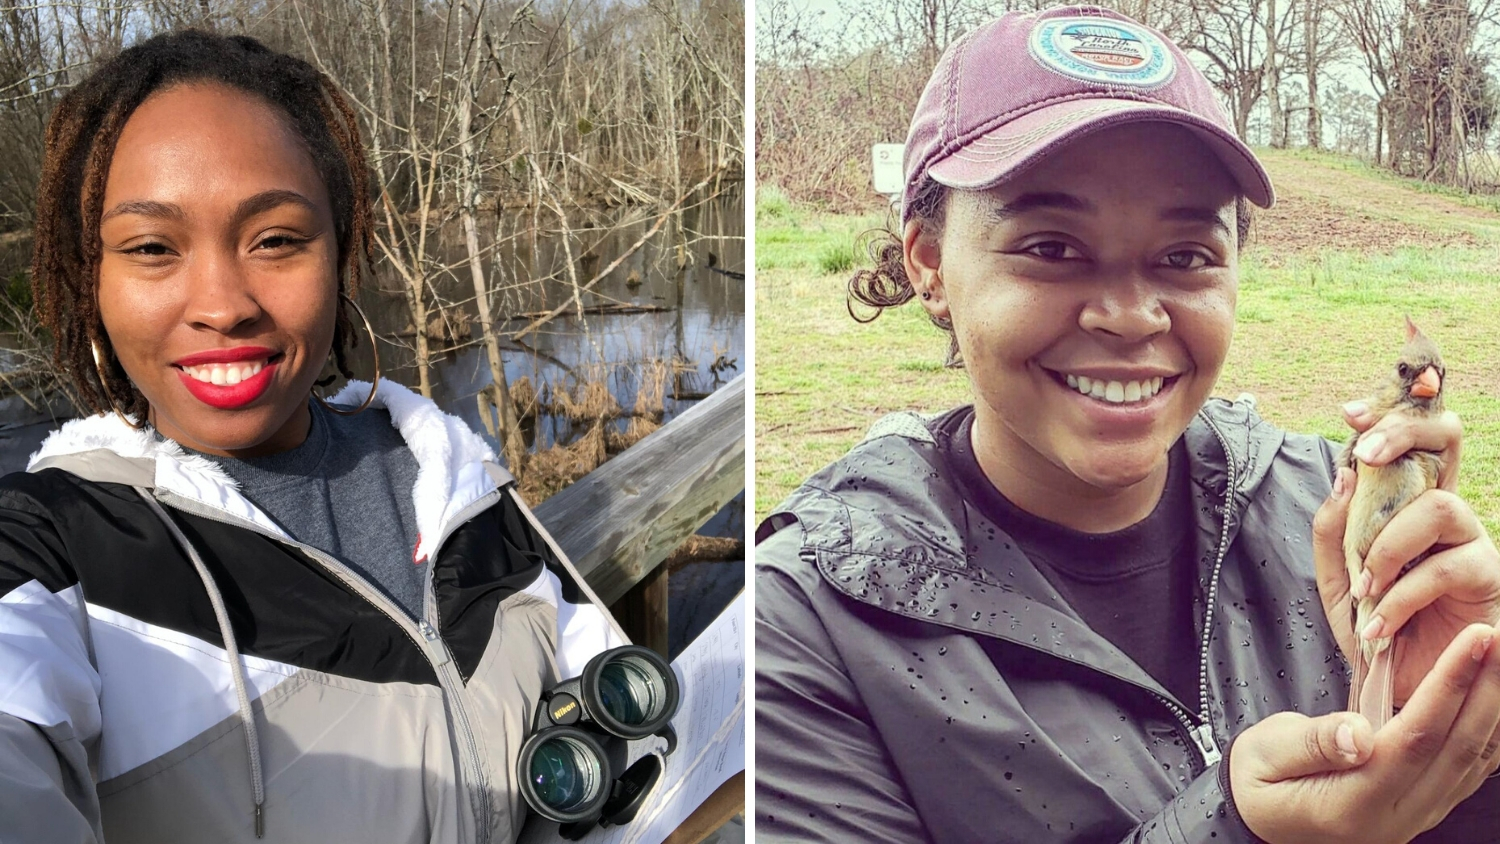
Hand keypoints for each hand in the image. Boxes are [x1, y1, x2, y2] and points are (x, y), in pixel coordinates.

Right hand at [1231, 624, 1499, 843]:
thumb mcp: (1265, 755)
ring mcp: (1413, 817)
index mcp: (1352, 805)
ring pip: (1469, 762)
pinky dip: (1486, 732)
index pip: (1414, 740)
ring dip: (1491, 707)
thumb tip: (1358, 732)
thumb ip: (1312, 743)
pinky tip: (1491, 699)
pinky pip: (1466, 771)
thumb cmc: (1257, 780)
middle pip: (1456, 751)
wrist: (1260, 817)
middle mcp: (1394, 819)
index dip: (1448, 687)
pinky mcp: (1420, 807)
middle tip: (1497, 636)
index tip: (1472, 642)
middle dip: (1483, 689)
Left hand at [1314, 405, 1499, 704]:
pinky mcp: (1488, 579)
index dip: (1391, 414)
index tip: (1349, 412)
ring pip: (1440, 506)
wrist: (1400, 690)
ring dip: (1391, 543)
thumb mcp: (1338, 580)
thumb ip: (1334, 530)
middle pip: (1447, 439)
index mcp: (1408, 503)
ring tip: (1367, 585)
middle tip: (1365, 455)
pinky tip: (1379, 625)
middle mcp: (1446, 512)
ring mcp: (1473, 541)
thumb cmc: (1374, 630)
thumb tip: (1344, 475)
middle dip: (1404, 435)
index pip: (1412, 442)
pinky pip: (1446, 568)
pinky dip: (1402, 595)